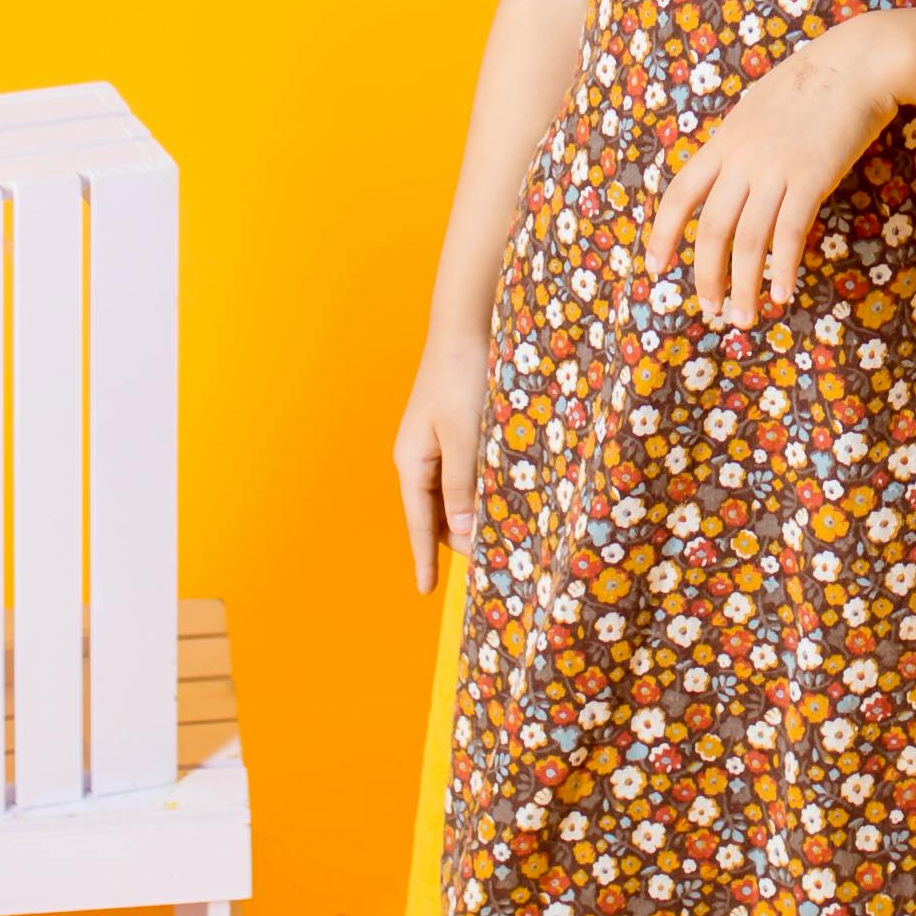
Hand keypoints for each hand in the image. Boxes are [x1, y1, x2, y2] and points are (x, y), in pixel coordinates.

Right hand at [393, 327, 491, 591]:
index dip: (424, 558)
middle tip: (491, 564)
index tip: (425, 592)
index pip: (419, 522)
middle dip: (457, 539)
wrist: (466, 323)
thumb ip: (464, 487)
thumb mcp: (466, 437)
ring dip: (473, 515)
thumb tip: (464, 536)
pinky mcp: (457, 428)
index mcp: (412, 461)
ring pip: (454, 493)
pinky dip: (481, 490)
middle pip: (437, 513)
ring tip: (501, 538)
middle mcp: (421, 456)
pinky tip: (503, 498)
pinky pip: (465, 472)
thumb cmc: (463, 377)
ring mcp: (438, 441)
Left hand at [648, 18, 914, 325]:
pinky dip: (784, 269)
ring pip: (748, 240)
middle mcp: (743, 159)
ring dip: (744, 286)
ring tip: (744, 318)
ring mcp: (776, 168)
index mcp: (724, 141)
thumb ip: (741, 144)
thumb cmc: (813, 82)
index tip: (656, 268)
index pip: (679, 195)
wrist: (858, 62)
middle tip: (710, 311)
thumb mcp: (759, 107)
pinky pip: (790, 234)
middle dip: (706, 276)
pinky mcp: (812, 178)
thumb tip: (731, 173)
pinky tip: (783, 294)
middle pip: (711, 229)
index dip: (663, 234)